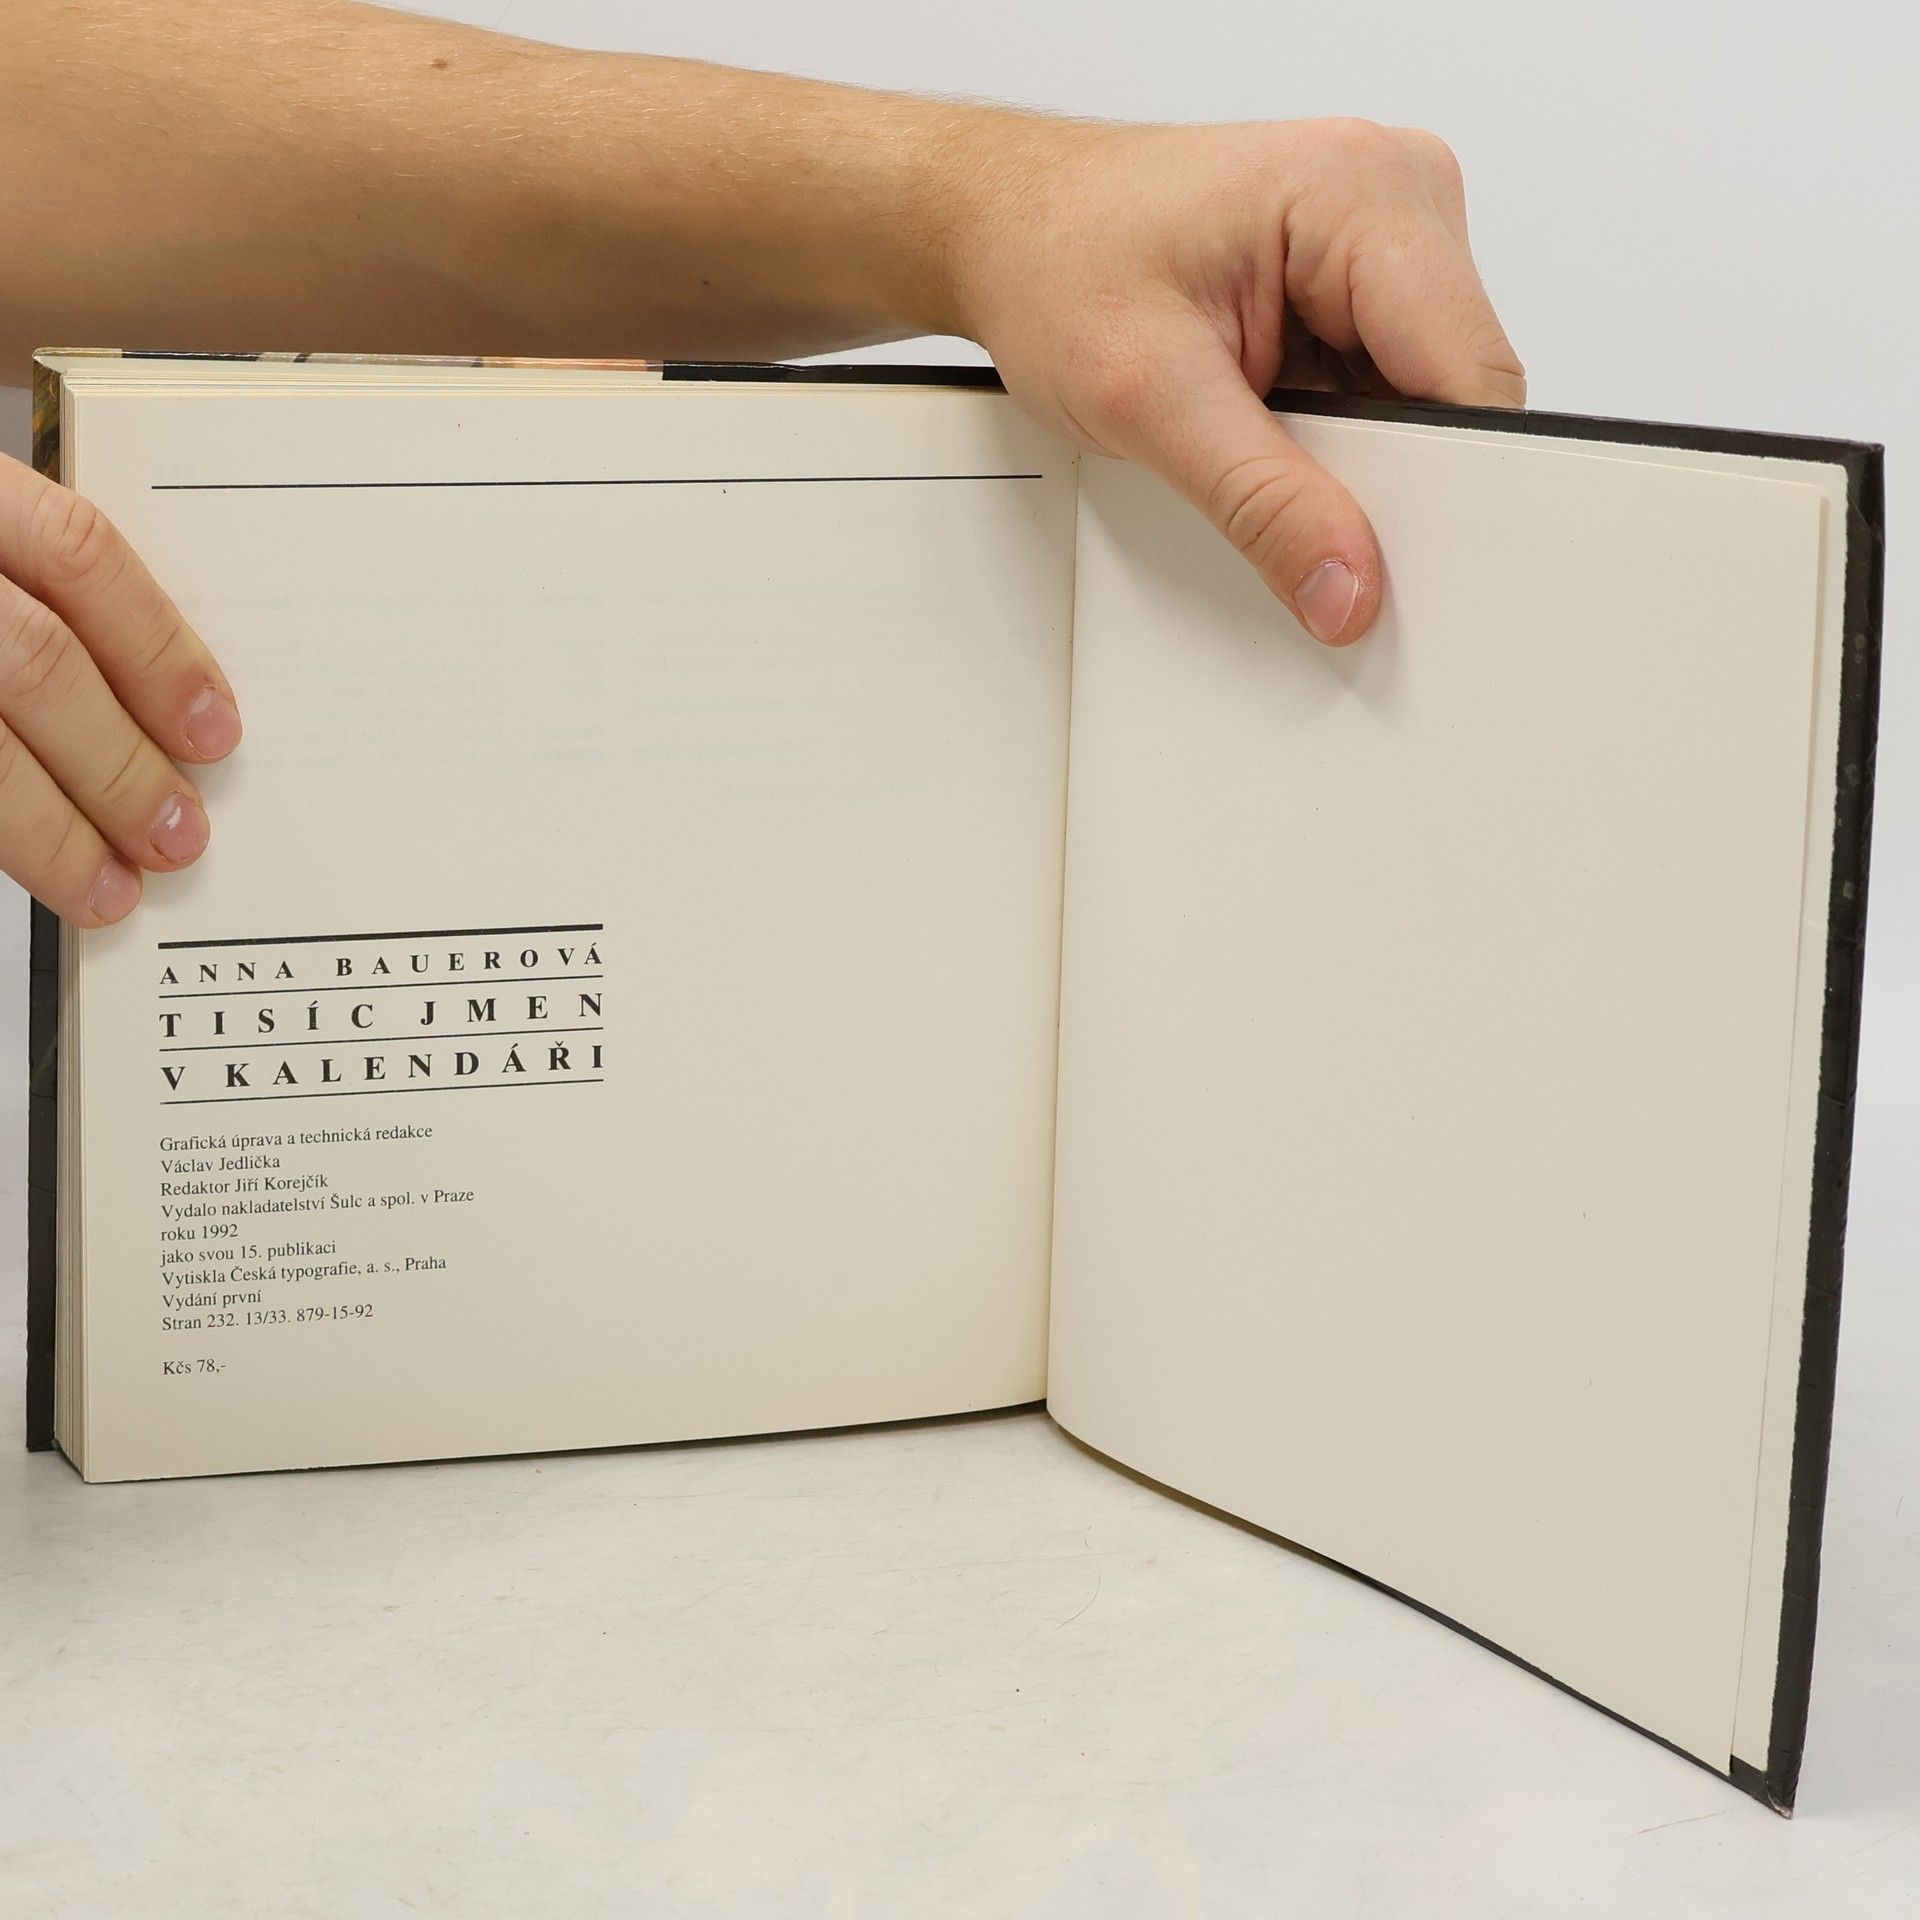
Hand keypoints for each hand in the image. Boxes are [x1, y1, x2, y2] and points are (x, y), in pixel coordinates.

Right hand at [0, 456, 239, 922]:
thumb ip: (49, 600)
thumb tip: (170, 716)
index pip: (78, 557)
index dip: (158, 652)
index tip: (215, 731)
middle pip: (34, 664)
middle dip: (118, 765)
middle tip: (177, 833)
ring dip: (51, 831)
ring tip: (109, 886)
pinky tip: (32, 870)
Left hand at [941, 116, 1526, 644]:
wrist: (1005, 229)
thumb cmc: (1056, 263)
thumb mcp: (1148, 397)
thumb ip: (1260, 501)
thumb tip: (1346, 588)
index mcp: (1368, 193)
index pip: (1470, 375)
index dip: (1445, 485)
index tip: (1392, 566)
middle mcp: (1397, 200)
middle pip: (1455, 394)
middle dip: (1388, 476)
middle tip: (1285, 510)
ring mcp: (1383, 244)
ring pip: (1421, 406)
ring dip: (1350, 461)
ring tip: (1249, 446)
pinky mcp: (1356, 289)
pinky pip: (1381, 399)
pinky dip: (1330, 445)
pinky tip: (1263, 436)